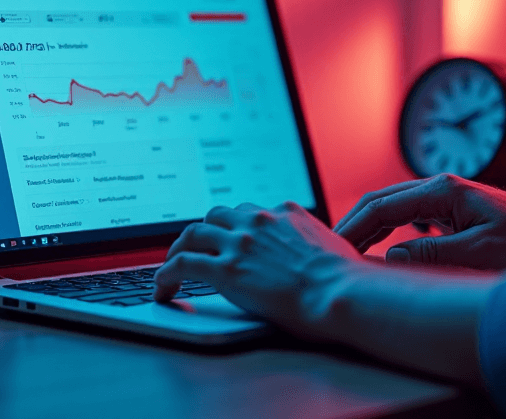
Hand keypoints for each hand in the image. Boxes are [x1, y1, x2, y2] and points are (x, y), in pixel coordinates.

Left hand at [154, 202, 363, 337]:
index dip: (237, 226)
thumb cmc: (344, 281)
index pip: (250, 212)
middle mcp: (258, 222)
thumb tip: (317, 255)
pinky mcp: (224, 269)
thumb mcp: (332, 246)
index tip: (231, 237)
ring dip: (179, 247)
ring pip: (193, 233)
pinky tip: (162, 286)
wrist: (339, 294)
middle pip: (217, 215)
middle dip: (205, 230)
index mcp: (284, 213)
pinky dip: (166, 274)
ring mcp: (238, 243)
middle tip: (197, 246)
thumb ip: (314, 242)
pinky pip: (182, 264)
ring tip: (172, 263)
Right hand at [333, 174, 505, 269]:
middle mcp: (441, 188)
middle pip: (379, 202)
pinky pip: (409, 220)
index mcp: (443, 190)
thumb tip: (389, 257)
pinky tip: (379, 251)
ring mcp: (447, 199)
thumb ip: (432, 254)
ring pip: (392, 210)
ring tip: (346, 252)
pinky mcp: (454, 213)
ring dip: (368, 229)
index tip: (331, 251)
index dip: (351, 229)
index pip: (380, 207)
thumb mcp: (481, 253)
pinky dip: (387, 233)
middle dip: (351, 225)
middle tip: (328, 252)